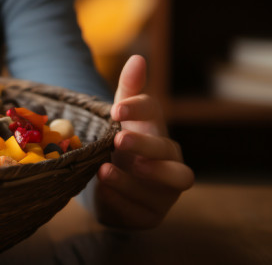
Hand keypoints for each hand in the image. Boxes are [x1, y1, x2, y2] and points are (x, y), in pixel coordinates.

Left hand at [94, 55, 193, 227]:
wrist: (107, 186)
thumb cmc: (118, 145)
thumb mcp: (118, 118)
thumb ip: (128, 90)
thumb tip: (138, 58)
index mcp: (157, 130)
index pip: (154, 112)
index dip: (138, 108)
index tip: (115, 109)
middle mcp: (170, 161)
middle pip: (171, 153)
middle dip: (146, 146)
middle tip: (119, 140)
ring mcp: (164, 191)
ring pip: (165, 186)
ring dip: (135, 179)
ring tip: (105, 170)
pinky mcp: (150, 216)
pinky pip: (141, 211)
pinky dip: (122, 201)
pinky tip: (103, 192)